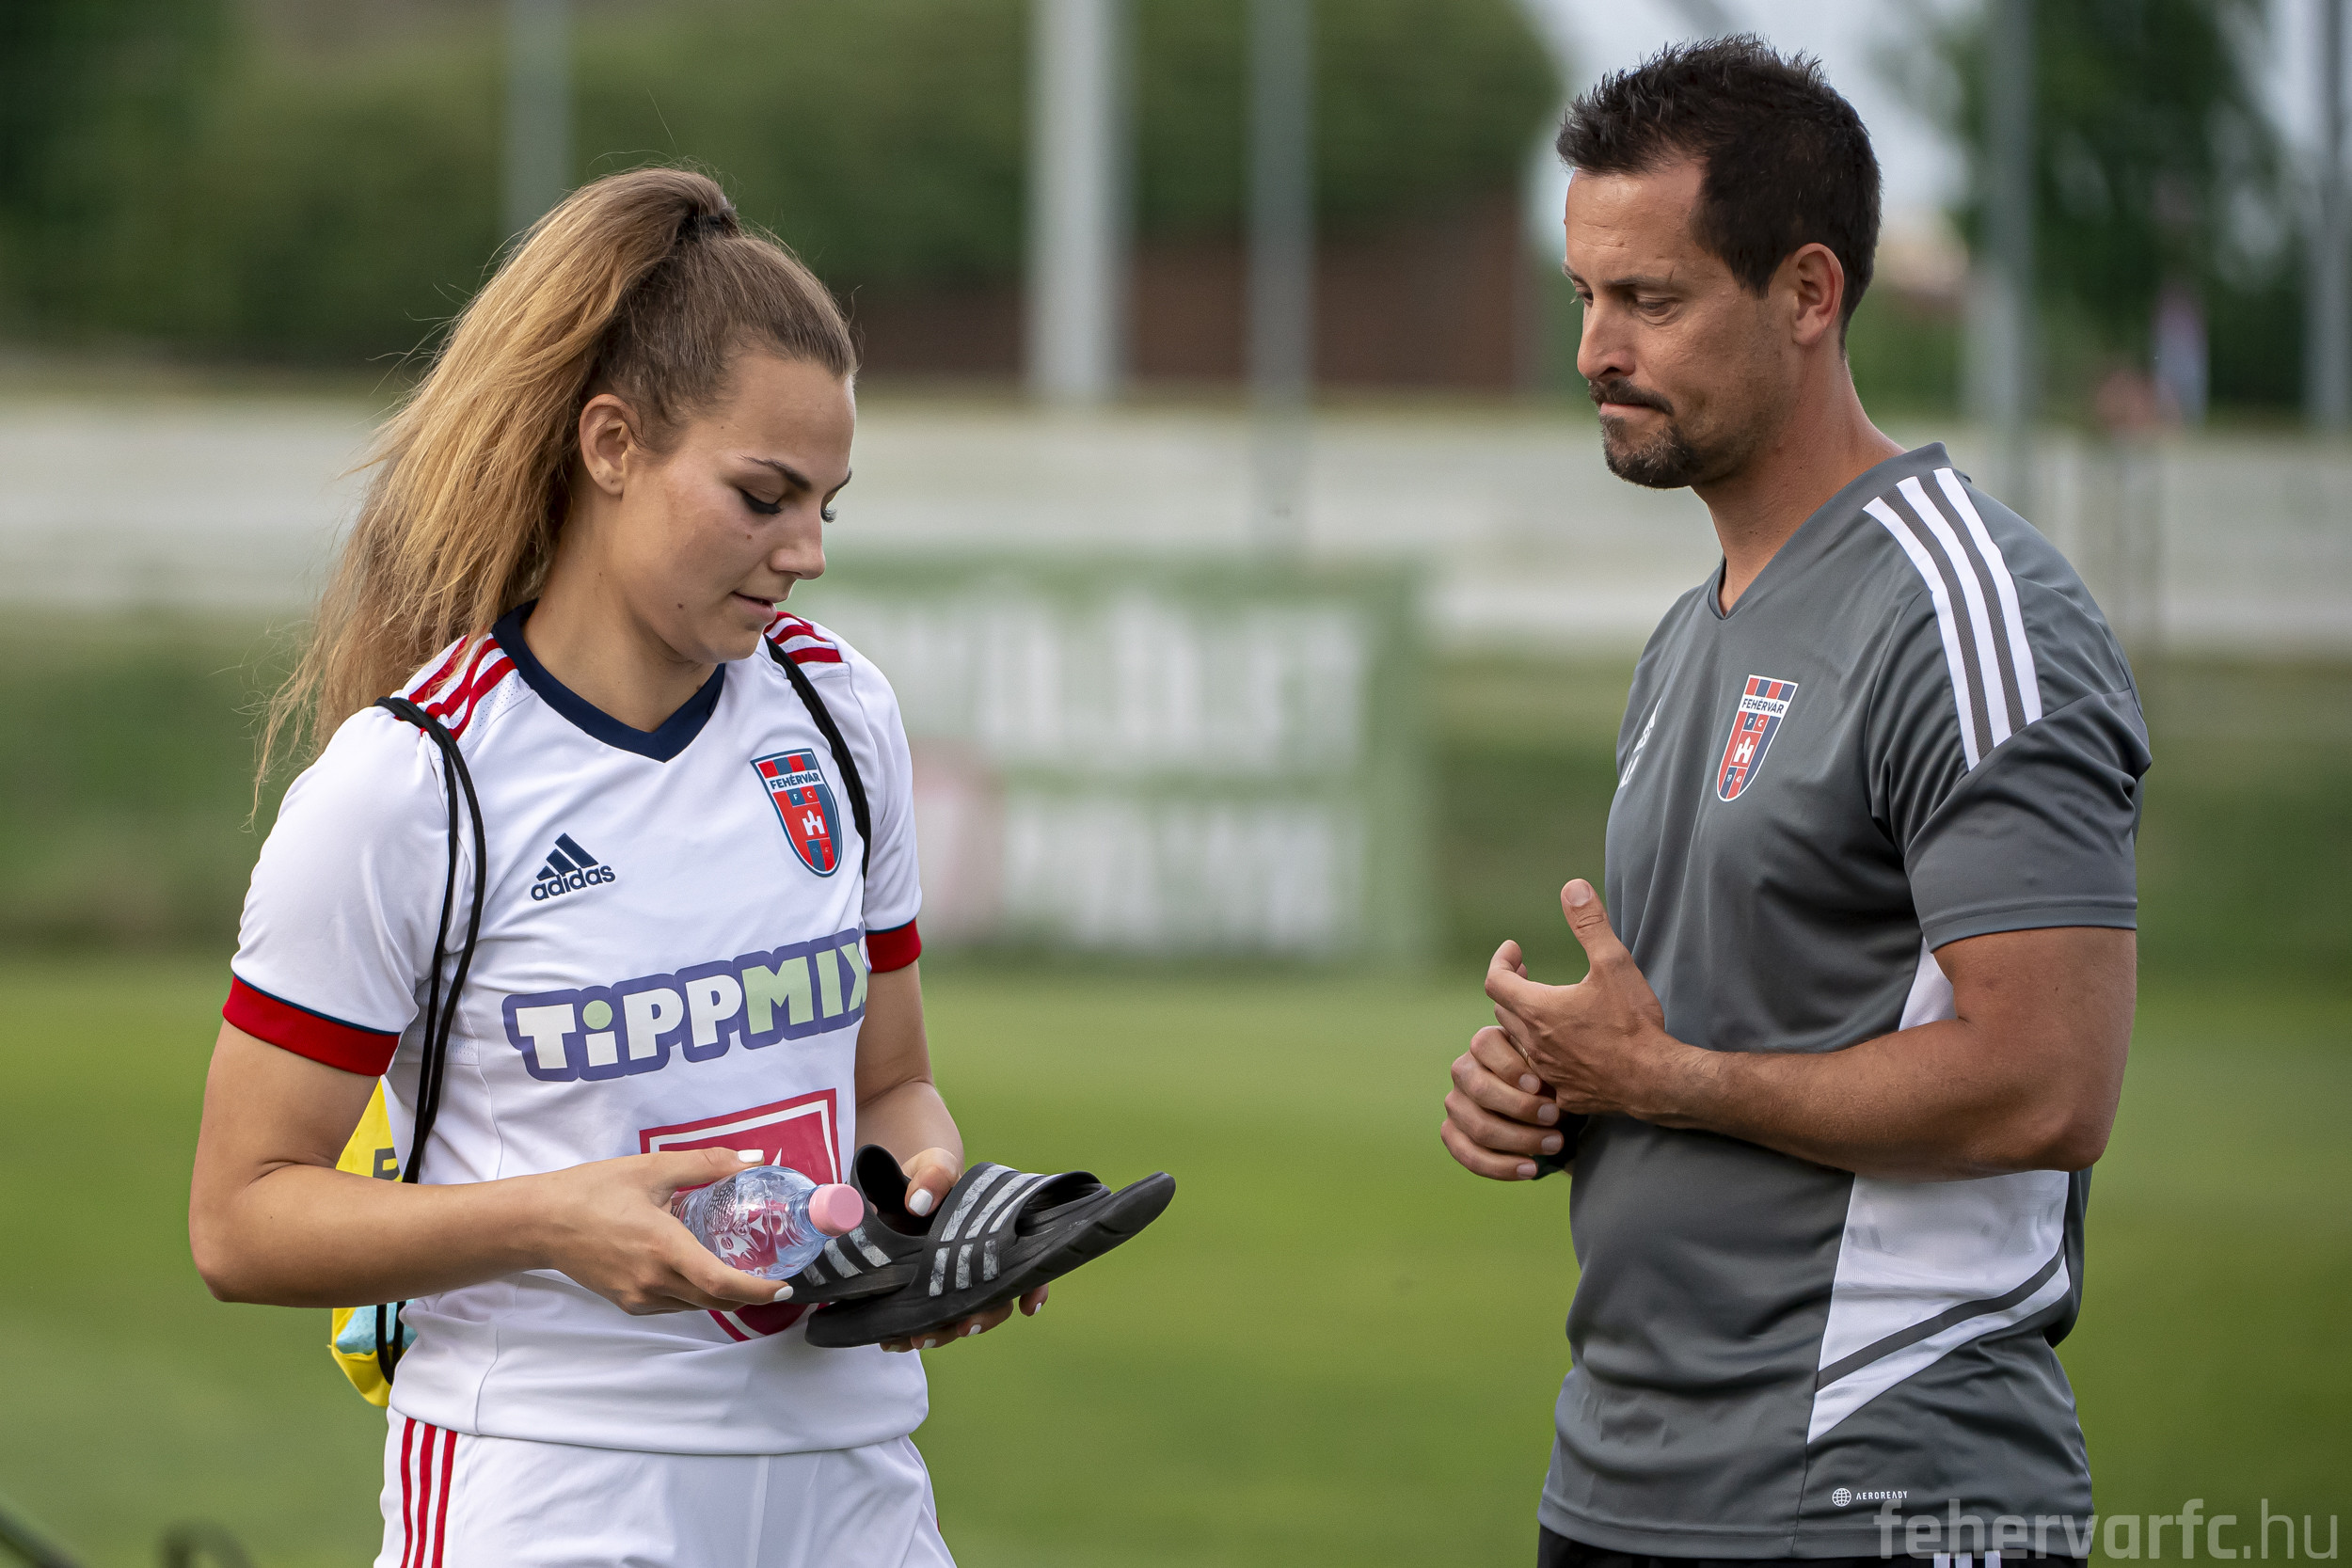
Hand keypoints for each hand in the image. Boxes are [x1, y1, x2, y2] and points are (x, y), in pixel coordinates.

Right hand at [533, 1146, 798, 1315]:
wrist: (540, 1221)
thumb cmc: (593, 1191)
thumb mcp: (652, 1169)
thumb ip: (707, 1164)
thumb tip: (754, 1159)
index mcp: (664, 1248)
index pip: (722, 1283)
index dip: (759, 1289)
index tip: (785, 1284)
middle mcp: (653, 1281)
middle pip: (715, 1299)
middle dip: (750, 1293)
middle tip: (775, 1275)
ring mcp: (639, 1296)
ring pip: (695, 1304)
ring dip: (722, 1293)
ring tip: (745, 1269)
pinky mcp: (627, 1302)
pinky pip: (673, 1304)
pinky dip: (695, 1292)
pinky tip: (701, 1268)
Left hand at [881, 1146, 1047, 1351]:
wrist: (898, 1189)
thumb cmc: (930, 1176)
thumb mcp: (934, 1166)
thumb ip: (933, 1175)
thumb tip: (921, 1203)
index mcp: (994, 1234)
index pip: (1025, 1262)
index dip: (1034, 1286)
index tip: (1028, 1306)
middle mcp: (978, 1265)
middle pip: (993, 1300)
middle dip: (981, 1318)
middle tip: (963, 1327)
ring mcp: (950, 1283)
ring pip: (958, 1316)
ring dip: (942, 1333)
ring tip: (916, 1340)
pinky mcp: (922, 1294)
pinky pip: (921, 1319)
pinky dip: (907, 1333)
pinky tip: (891, 1341)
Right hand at [1441, 1025, 1569, 1180]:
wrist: (1540, 1104)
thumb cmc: (1547, 1078)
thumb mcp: (1548, 1064)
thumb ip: (1545, 1066)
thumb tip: (1546, 1085)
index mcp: (1484, 1044)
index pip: (1484, 1046)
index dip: (1510, 1068)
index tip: (1539, 1085)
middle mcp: (1463, 1070)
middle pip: (1481, 1090)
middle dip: (1521, 1108)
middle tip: (1555, 1117)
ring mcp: (1455, 1103)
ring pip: (1479, 1127)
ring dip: (1520, 1140)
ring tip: (1554, 1144)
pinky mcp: (1452, 1132)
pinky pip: (1469, 1155)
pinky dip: (1501, 1167)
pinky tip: (1531, 1169)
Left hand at [1485, 879, 1691, 1120]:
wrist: (1656, 1081)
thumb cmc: (1633, 1024)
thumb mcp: (1613, 964)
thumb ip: (1590, 924)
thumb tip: (1572, 888)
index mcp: (1538, 1010)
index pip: (1496, 981)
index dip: (1501, 960)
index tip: (1515, 949)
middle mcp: (1533, 1042)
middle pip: (1504, 1009)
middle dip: (1513, 987)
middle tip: (1528, 973)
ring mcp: (1546, 1071)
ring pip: (1519, 1041)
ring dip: (1525, 1020)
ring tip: (1545, 1007)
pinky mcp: (1562, 1093)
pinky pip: (1539, 1072)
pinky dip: (1542, 1053)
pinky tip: (1562, 1048)